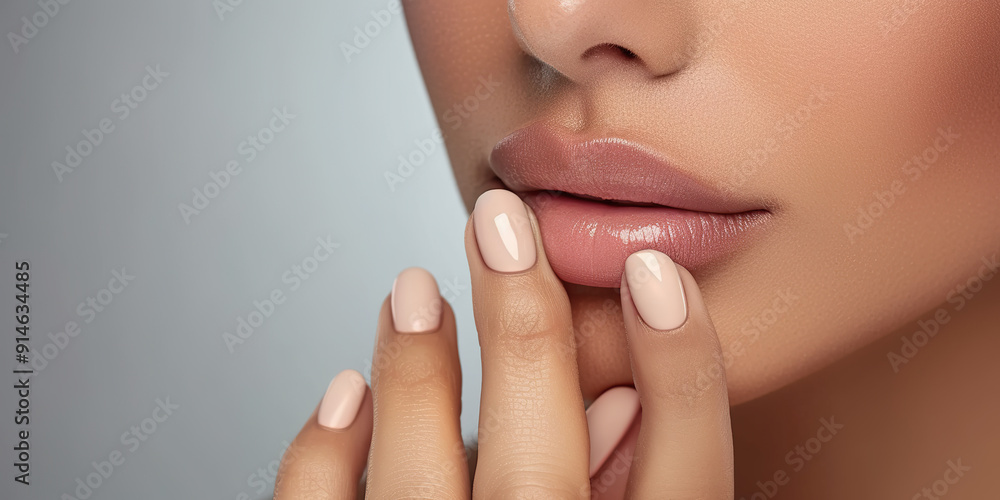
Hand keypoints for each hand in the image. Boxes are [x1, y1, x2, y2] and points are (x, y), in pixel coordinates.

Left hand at [273, 189, 733, 498]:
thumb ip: (639, 489)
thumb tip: (620, 400)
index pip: (689, 472)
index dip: (683, 368)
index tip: (656, 274)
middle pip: (543, 466)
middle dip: (524, 331)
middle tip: (499, 224)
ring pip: (423, 484)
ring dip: (416, 374)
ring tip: (413, 287)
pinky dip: (322, 455)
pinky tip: (345, 392)